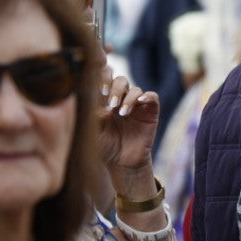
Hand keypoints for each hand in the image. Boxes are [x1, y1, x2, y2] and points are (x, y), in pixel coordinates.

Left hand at [96, 70, 161, 194]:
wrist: (122, 162)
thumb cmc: (105, 146)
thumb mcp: (93, 131)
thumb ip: (91, 114)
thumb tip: (88, 98)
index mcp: (106, 100)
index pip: (105, 79)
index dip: (103, 78)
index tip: (99, 90)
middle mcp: (122, 99)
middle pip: (121, 80)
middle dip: (116, 89)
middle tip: (110, 104)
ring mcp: (137, 105)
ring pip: (136, 89)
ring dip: (129, 98)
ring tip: (122, 113)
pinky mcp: (150, 112)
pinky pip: (152, 97)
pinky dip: (148, 97)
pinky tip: (140, 103)